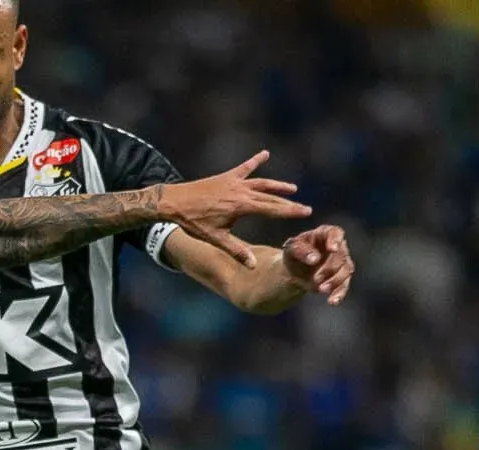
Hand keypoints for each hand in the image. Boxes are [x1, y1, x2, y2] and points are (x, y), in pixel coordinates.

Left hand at [159, 151, 311, 267]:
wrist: (172, 202)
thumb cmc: (193, 222)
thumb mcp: (215, 239)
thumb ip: (236, 251)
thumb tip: (253, 266)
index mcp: (241, 207)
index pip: (272, 209)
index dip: (290, 211)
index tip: (306, 212)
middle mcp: (241, 192)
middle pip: (270, 197)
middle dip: (288, 203)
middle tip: (305, 207)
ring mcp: (234, 182)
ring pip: (261, 183)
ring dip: (277, 186)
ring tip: (291, 188)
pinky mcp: (226, 177)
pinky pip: (244, 167)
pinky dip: (255, 161)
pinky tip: (265, 154)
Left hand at [281, 224, 353, 305]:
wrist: (293, 271)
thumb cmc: (293, 254)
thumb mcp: (290, 249)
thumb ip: (301, 250)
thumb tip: (315, 258)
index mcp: (325, 234)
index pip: (335, 233)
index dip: (336, 240)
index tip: (332, 249)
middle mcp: (337, 246)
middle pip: (341, 256)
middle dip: (330, 268)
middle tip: (316, 278)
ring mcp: (341, 262)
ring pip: (346, 271)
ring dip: (334, 281)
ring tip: (321, 289)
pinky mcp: (341, 278)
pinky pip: (345, 285)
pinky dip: (339, 293)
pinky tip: (332, 301)